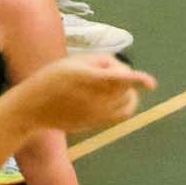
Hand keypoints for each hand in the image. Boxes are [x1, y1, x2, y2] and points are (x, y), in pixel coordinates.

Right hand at [17, 53, 154, 135]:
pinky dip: (126, 103)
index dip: (136, 80)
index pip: (118, 79)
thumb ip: (100, 61)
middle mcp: (95, 99)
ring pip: (127, 101)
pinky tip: (116, 97)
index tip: (151, 83)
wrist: (34, 107)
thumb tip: (121, 71)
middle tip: (102, 71)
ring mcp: (97, 114)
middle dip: (122, 76)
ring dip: (127, 90)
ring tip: (108, 83)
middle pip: (125, 86)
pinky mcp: (97, 123)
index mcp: (88, 79)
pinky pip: (122, 114)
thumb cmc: (52, 78)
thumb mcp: (73, 62)